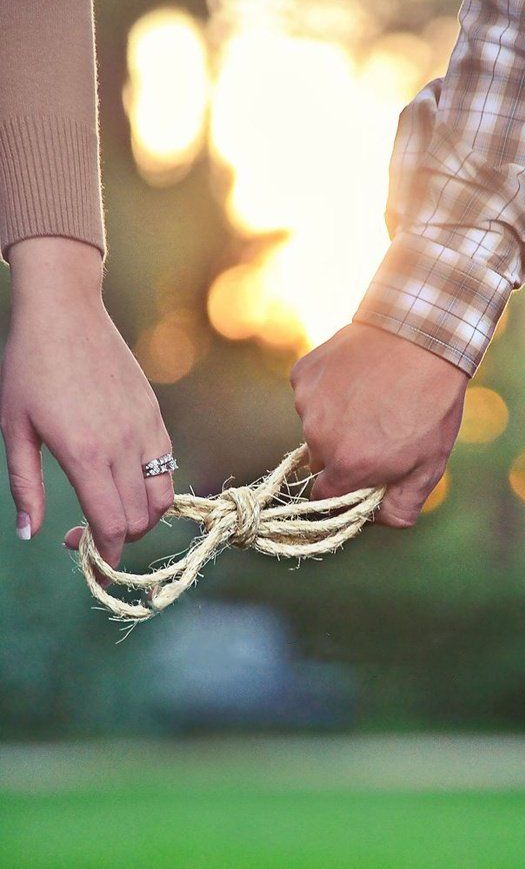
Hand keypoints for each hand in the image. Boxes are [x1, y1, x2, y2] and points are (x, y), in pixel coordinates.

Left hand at [1, 237, 173, 577]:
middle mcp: (123, 445)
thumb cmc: (29, 366)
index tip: (88, 558)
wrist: (65, 311)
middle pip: (139, 519)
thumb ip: (25, 486)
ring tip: (114, 510)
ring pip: (162, 497)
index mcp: (85, 453)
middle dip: (118, 540)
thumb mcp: (15, 428)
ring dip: (141, 517)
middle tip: (89, 534)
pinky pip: (166, 465)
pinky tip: (124, 477)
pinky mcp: (153, 413)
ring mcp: (144, 428)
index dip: (103, 554)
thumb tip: (31, 533)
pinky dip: (152, 486)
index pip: (111, 524)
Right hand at [290, 323, 467, 526]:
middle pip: (319, 460)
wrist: (421, 334)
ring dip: (335, 419)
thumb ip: (401, 506)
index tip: (362, 476)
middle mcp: (318, 438)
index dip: (343, 491)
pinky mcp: (304, 374)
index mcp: (347, 467)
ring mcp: (307, 403)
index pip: (324, 498)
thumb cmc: (431, 403)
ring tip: (372, 397)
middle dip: (341, 453)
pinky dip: (328, 389)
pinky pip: (310, 392)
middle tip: (376, 429)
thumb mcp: (430, 463)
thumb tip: (377, 520)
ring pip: (313, 424)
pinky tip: (357, 376)